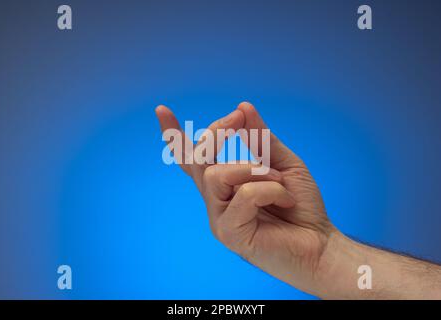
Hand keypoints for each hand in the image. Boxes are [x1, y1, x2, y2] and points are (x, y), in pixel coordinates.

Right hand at [156, 102, 335, 294]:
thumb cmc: (301, 207)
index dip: (174, 137)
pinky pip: (244, 196)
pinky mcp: (229, 234)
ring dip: (253, 169)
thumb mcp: (284, 164)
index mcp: (225, 186)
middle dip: (215, 133)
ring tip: (278, 180)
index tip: (161, 110)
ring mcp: (219, 218)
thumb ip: (262, 140)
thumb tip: (243, 107)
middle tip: (237, 119)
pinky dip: (270, 189)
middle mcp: (216, 201)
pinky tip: (285, 200)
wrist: (321, 245)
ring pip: (216, 176)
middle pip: (197, 160)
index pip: (191, 161)